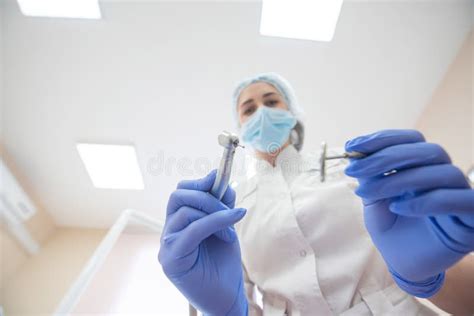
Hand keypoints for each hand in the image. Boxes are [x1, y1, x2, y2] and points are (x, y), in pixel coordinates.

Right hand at [158, 170, 247, 314]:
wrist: (226, 298)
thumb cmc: (224, 264)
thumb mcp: (225, 226)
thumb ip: (221, 203)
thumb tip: (217, 178)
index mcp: (178, 223)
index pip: (180, 192)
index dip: (199, 183)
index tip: (220, 180)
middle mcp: (168, 232)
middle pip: (178, 196)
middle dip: (207, 196)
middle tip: (229, 208)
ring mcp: (167, 246)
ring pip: (185, 212)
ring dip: (215, 215)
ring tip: (231, 232)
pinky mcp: (171, 259)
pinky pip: (193, 231)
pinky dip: (215, 222)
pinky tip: (231, 226)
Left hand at [344, 129, 473, 297]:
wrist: (403, 264)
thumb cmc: (391, 229)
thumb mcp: (373, 200)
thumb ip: (369, 176)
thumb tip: (355, 150)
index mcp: (424, 166)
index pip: (413, 140)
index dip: (384, 139)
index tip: (352, 145)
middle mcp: (445, 176)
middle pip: (428, 151)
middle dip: (385, 158)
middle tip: (353, 170)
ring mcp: (461, 195)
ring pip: (442, 172)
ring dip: (399, 179)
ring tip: (369, 193)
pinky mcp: (472, 218)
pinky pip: (459, 200)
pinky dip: (426, 201)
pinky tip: (397, 207)